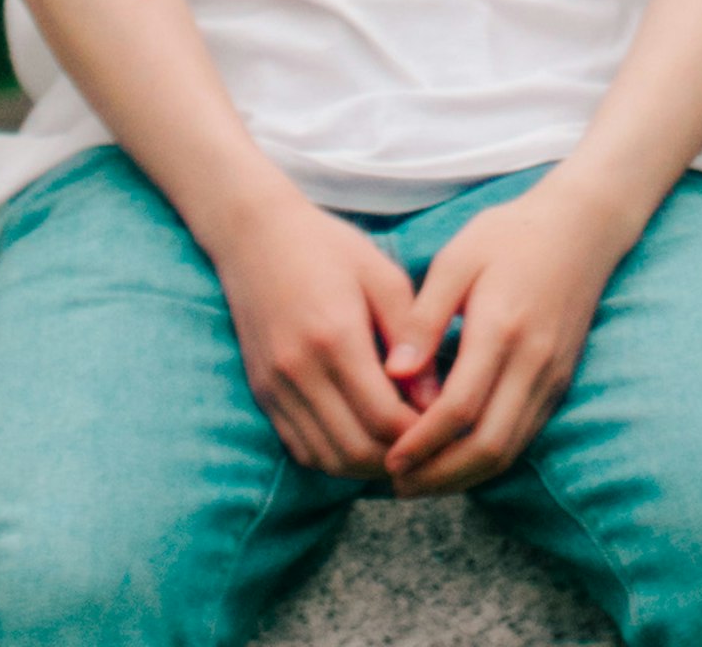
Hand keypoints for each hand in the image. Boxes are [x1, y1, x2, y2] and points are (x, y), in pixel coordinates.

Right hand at [210, 182, 430, 478]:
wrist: (255, 234)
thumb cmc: (328, 247)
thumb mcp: (383, 276)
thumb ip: (412, 337)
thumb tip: (434, 399)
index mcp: (335, 335)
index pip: (384, 418)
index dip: (420, 434)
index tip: (445, 427)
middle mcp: (300, 369)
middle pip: (357, 450)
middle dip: (398, 459)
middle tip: (428, 446)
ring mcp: (276, 386)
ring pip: (328, 460)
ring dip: (367, 466)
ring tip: (399, 448)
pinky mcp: (264, 394)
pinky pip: (303, 449)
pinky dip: (336, 458)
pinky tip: (361, 440)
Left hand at [378, 172, 635, 492]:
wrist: (580, 228)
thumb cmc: (508, 235)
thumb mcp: (456, 259)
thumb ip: (424, 317)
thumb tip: (393, 374)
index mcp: (502, 327)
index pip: (461, 408)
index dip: (423, 442)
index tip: (390, 457)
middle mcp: (532, 362)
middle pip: (488, 445)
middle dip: (441, 475)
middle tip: (399, 483)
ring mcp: (551, 378)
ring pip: (509, 450)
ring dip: (464, 476)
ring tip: (421, 481)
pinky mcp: (559, 384)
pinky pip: (523, 437)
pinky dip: (488, 459)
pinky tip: (457, 459)